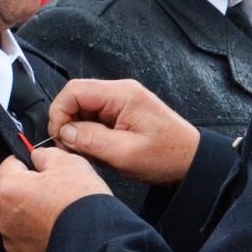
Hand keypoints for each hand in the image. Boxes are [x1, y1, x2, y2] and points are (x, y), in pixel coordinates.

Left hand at [0, 149, 110, 251]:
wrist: (94, 244)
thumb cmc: (80, 203)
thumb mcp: (67, 161)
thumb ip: (45, 154)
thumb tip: (37, 157)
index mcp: (9, 188)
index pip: (9, 164)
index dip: (27, 162)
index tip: (41, 166)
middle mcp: (3, 216)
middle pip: (13, 193)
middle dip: (30, 190)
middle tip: (56, 191)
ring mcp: (11, 240)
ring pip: (19, 218)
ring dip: (33, 214)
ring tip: (58, 213)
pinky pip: (25, 240)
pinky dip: (37, 235)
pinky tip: (56, 230)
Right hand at [47, 79, 200, 184]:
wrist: (192, 160)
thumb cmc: (166, 156)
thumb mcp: (124, 154)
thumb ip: (90, 140)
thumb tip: (64, 132)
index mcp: (122, 94)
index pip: (74, 91)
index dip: (59, 113)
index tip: (60, 138)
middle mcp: (120, 91)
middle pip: (77, 97)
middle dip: (67, 123)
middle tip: (72, 149)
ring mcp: (122, 100)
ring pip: (84, 108)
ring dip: (79, 130)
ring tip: (90, 153)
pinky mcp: (123, 112)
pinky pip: (96, 117)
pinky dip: (90, 133)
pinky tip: (99, 150)